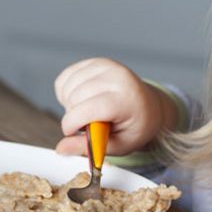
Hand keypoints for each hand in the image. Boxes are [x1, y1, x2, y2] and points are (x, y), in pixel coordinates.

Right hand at [54, 57, 176, 155]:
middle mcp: (118, 77)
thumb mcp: (118, 145)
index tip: (72, 132)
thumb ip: (89, 147)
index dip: (73, 122)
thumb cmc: (135, 128)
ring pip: (67, 87)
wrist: (149, 107)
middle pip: (75, 98)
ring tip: (89, 112)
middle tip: (89, 124)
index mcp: (127, 100)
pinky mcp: (95, 62)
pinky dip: (67, 92)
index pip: (90, 108)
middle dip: (73, 116)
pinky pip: (65, 78)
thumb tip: (62, 148)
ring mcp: (106, 66)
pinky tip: (83, 100)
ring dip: (69, 104)